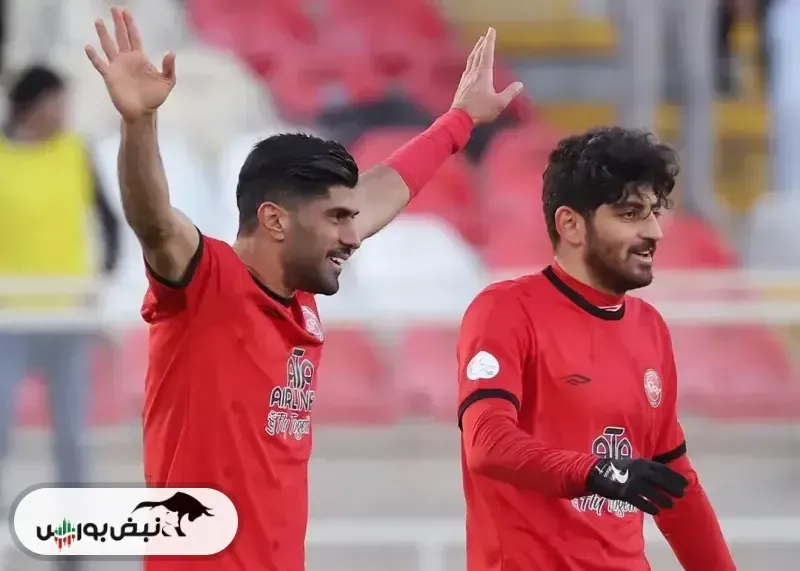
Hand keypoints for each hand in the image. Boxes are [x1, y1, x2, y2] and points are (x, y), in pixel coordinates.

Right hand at [85, 7, 175, 121]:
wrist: (142, 112)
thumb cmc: (154, 97)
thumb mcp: (167, 82)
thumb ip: (168, 67)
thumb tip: (171, 52)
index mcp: (140, 58)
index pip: (134, 37)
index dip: (130, 24)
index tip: (126, 11)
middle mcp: (127, 59)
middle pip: (120, 37)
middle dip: (118, 23)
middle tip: (114, 8)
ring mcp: (117, 67)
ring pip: (108, 46)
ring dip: (103, 34)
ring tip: (98, 21)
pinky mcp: (110, 76)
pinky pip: (100, 64)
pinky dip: (94, 56)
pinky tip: (88, 47)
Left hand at [450, 27, 522, 124]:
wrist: (459, 118)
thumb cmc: (479, 111)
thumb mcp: (499, 103)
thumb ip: (510, 93)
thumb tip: (520, 85)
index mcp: (483, 75)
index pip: (487, 53)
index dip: (490, 41)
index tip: (491, 30)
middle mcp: (473, 73)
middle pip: (478, 54)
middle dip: (482, 44)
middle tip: (485, 35)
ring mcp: (466, 79)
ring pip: (471, 60)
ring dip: (475, 51)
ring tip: (478, 45)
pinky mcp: (462, 85)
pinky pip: (467, 68)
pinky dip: (471, 61)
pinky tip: (471, 65)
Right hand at [586, 457, 688, 515]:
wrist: (597, 472)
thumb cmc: (619, 469)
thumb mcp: (634, 464)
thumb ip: (648, 470)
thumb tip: (666, 478)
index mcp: (642, 463)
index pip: (663, 470)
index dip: (675, 477)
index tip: (686, 483)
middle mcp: (639, 471)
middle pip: (661, 481)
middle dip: (673, 488)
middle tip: (681, 495)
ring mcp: (632, 482)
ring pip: (652, 492)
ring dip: (663, 500)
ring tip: (671, 505)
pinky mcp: (624, 492)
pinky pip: (640, 501)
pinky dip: (649, 507)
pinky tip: (656, 511)